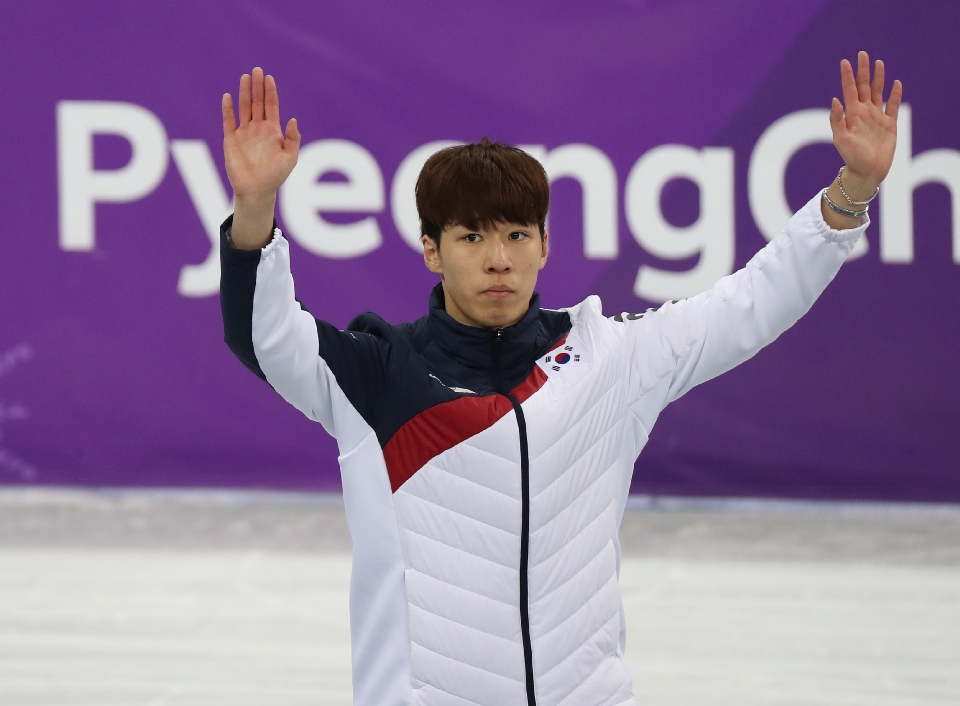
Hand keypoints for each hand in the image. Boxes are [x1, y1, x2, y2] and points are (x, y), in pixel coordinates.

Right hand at [221, 68, 300, 247]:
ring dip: (244, 93)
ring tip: (245, 77)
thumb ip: (293, 139)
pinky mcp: (231, 140)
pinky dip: (228, 109)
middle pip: (257, 102)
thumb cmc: (276, 176)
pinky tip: (228, 97)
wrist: (257, 190)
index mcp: (273, 131)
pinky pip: (228, 121)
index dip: (270, 92)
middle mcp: (258, 129)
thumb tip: (293, 119)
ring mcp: (244, 133)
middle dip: (257, 86)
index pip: (271, 106)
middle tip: (257, 69)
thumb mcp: (290, 158)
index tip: (269, 77)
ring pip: (244, 108)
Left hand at [829, 51, 901, 199]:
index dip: (847, 76)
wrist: (866, 171)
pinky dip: (895, 95)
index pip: (849, 90)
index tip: (845, 61)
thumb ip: (837, 120)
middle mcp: (864, 112)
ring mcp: (877, 117)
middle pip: (863, 86)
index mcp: (852, 114)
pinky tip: (896, 83)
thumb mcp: (841, 138)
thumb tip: (835, 99)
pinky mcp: (889, 124)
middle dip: (863, 70)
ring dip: (878, 78)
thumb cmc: (851, 157)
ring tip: (878, 63)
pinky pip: (893, 106)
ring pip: (878, 92)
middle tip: (862, 54)